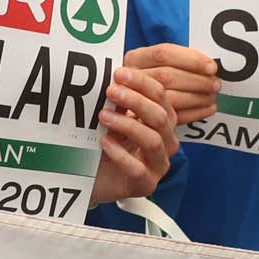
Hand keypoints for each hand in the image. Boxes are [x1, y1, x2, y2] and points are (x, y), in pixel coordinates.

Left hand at [92, 65, 177, 204]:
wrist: (92, 177)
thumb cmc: (106, 143)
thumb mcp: (113, 118)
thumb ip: (118, 101)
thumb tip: (113, 77)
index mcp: (161, 121)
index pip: (161, 97)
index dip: (142, 83)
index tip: (120, 73)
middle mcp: (165, 141)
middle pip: (161, 117)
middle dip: (136, 101)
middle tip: (111, 90)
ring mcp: (158, 165)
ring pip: (153, 141)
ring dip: (127, 125)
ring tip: (104, 116)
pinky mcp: (146, 185)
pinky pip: (138, 170)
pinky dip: (121, 154)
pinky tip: (105, 142)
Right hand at [122, 43, 220, 125]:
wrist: (124, 113)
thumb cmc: (148, 84)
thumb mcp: (156, 67)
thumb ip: (177, 64)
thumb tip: (210, 66)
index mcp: (135, 58)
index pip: (163, 53)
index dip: (191, 59)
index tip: (211, 67)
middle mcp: (130, 77)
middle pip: (168, 75)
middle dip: (197, 80)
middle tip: (216, 84)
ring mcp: (133, 100)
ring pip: (170, 97)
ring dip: (197, 97)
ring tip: (212, 96)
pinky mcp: (142, 121)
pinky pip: (172, 117)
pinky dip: (195, 113)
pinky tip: (208, 108)